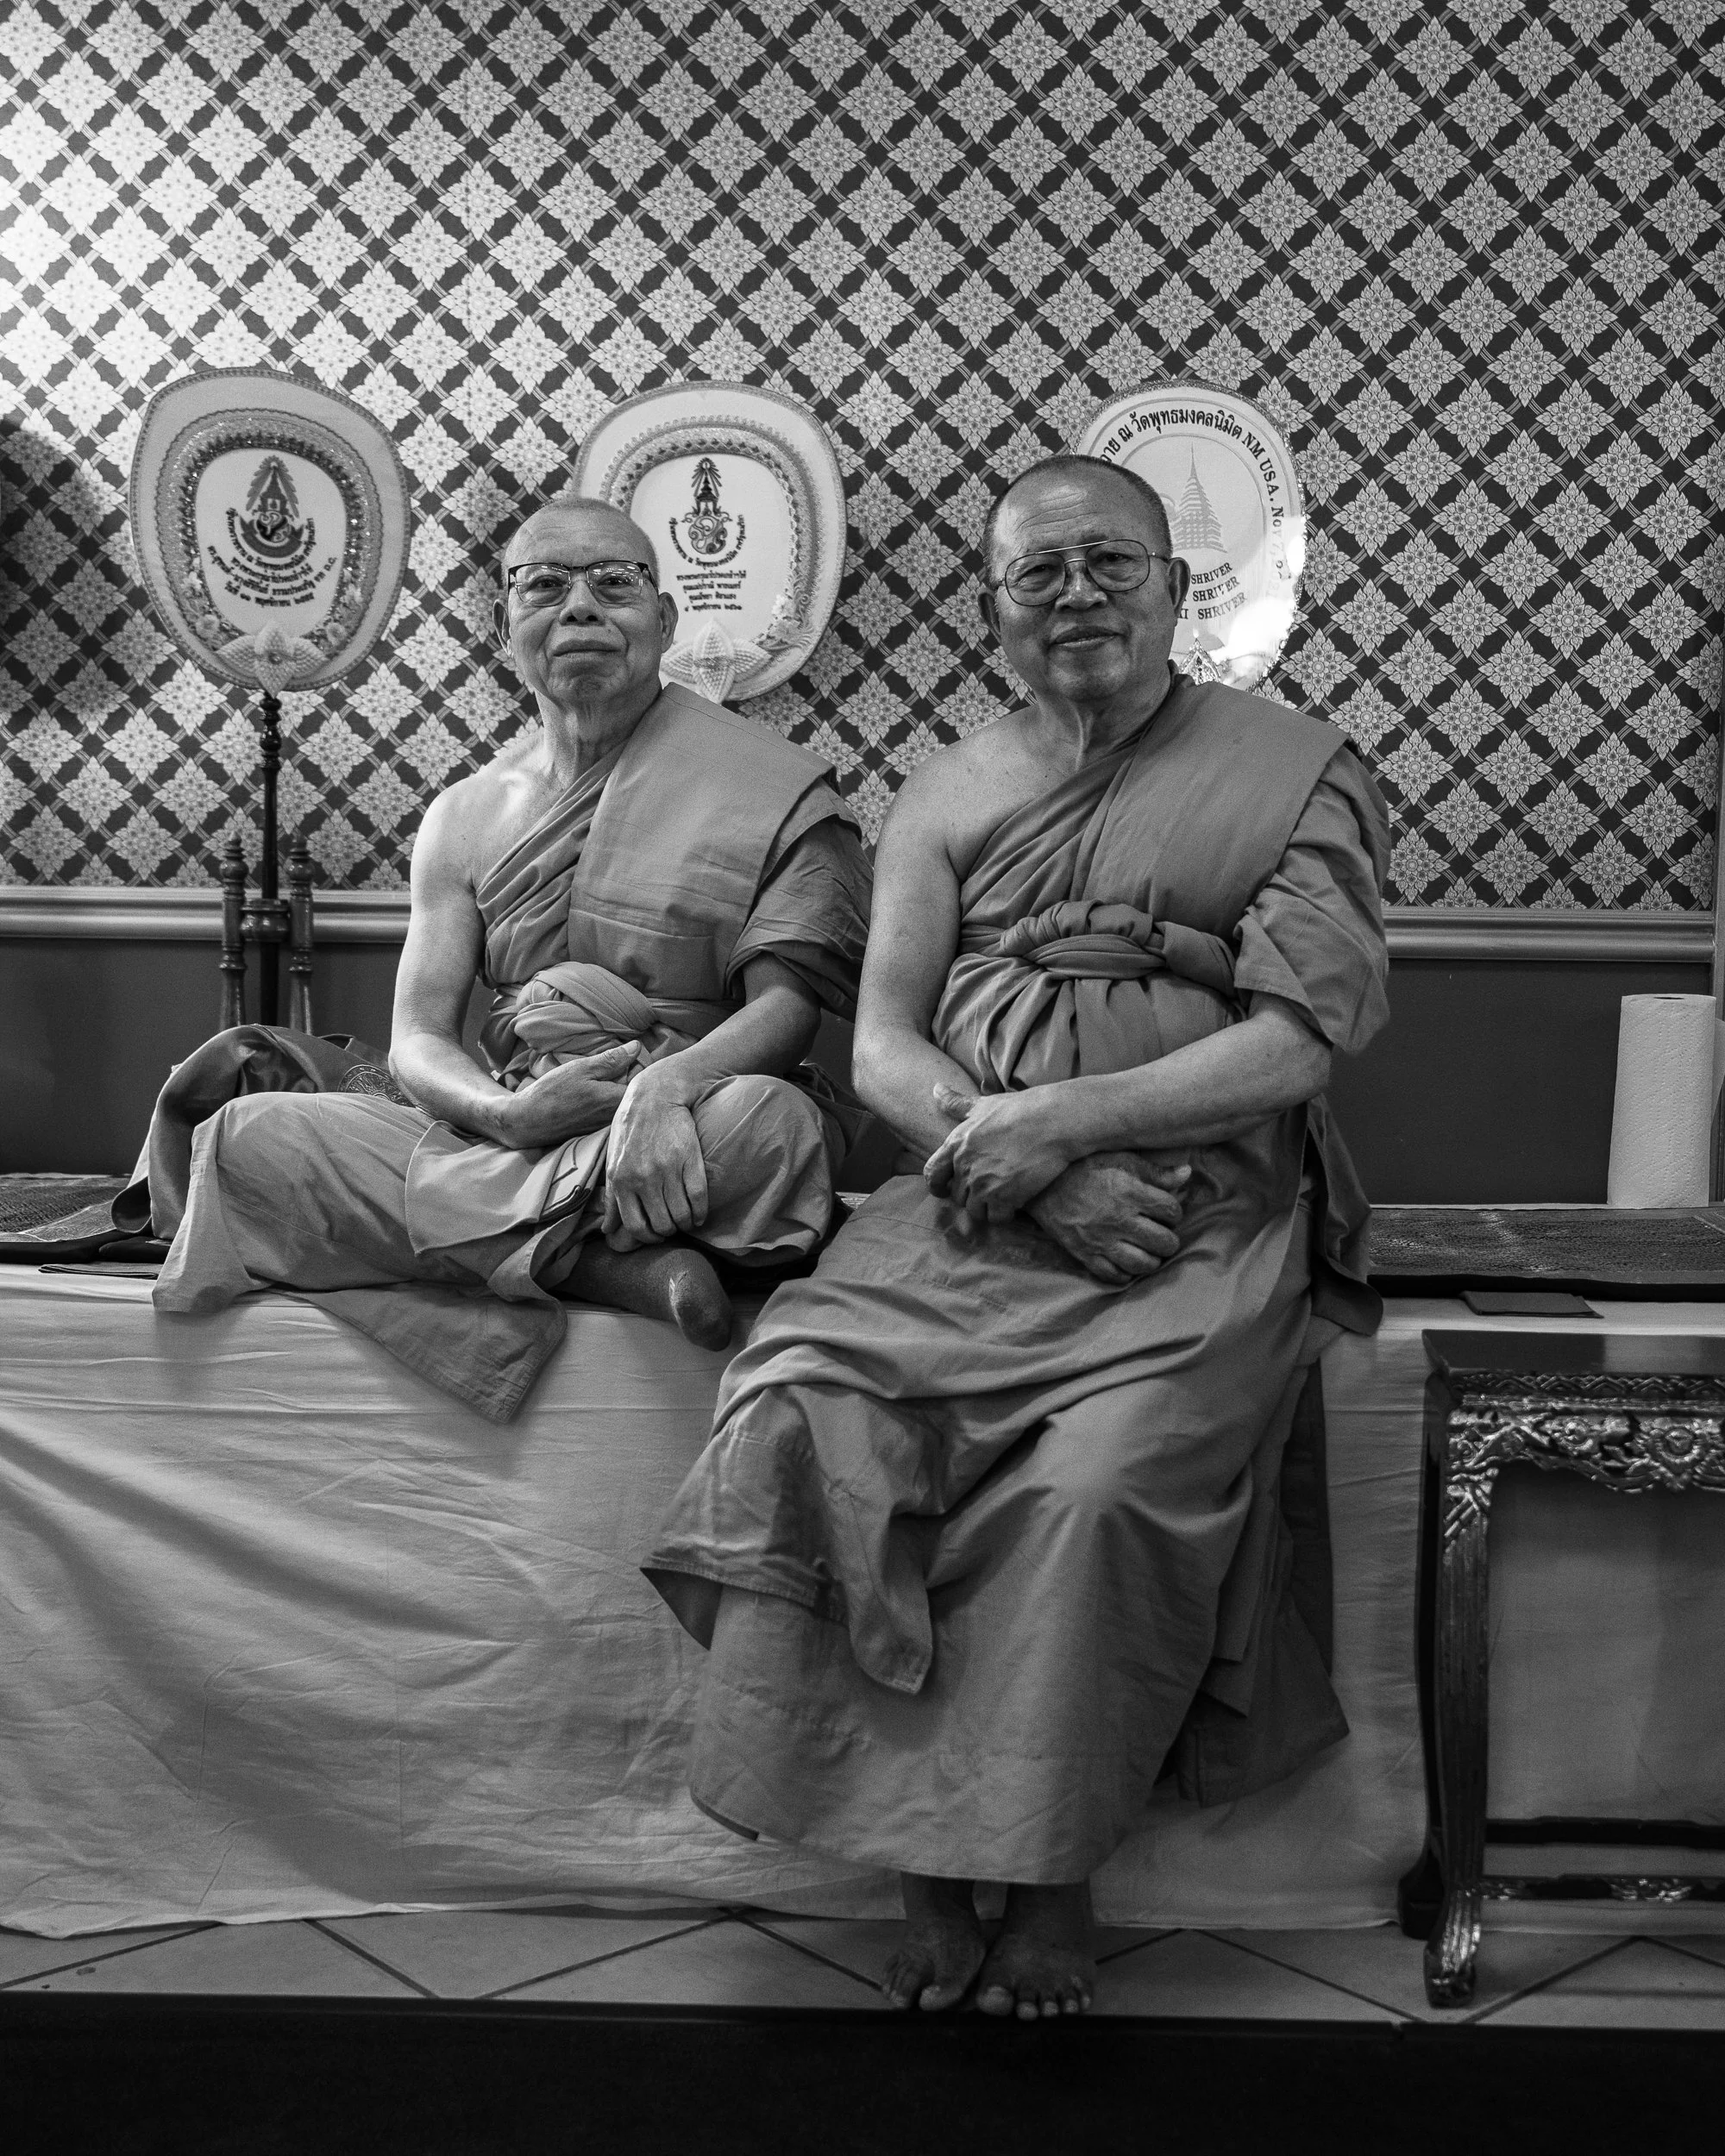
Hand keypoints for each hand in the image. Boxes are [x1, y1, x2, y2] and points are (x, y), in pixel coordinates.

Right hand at [494, 1045, 635, 1149]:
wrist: (527, 1121)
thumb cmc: (553, 1093)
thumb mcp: (582, 1069)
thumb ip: (612, 1059)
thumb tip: (636, 1047)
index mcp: (617, 1100)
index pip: (644, 1079)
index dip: (639, 1064)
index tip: (630, 1053)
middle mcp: (617, 1116)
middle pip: (635, 1091)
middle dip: (630, 1075)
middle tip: (616, 1062)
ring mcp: (608, 1125)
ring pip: (623, 1100)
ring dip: (619, 1086)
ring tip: (604, 1075)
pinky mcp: (598, 1130)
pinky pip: (613, 1109)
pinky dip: (609, 1097)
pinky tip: (594, 1091)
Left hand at [602, 1071, 707, 1249]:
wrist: (654, 1096)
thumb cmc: (630, 1130)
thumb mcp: (612, 1162)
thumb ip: (611, 1198)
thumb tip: (607, 1230)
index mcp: (621, 1180)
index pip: (636, 1226)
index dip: (648, 1238)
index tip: (656, 1235)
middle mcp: (643, 1178)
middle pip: (662, 1224)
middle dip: (669, 1231)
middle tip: (673, 1226)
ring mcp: (668, 1170)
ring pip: (682, 1215)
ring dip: (686, 1224)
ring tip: (687, 1220)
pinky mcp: (689, 1160)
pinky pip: (699, 1198)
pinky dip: (701, 1213)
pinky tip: (700, 1214)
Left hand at [923, 1083, 1071, 1222]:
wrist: (1053, 1121)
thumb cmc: (1020, 1109)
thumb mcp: (983, 1104)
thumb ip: (956, 1104)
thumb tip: (935, 1088)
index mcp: (956, 1144)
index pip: (932, 1174)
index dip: (936, 1185)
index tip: (944, 1190)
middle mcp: (965, 1166)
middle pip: (957, 1196)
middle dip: (970, 1195)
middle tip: (988, 1189)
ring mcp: (983, 1184)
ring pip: (975, 1210)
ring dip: (987, 1207)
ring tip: (1002, 1197)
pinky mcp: (1004, 1198)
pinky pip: (995, 1218)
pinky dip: (1004, 1214)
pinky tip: (1015, 1204)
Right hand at [1026, 1151, 1191, 1286]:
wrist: (1042, 1186)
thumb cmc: (1084, 1168)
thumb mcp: (1120, 1160)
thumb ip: (1155, 1171)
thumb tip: (1187, 1174)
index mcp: (1129, 1193)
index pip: (1172, 1210)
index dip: (1174, 1211)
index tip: (1165, 1210)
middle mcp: (1119, 1220)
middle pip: (1164, 1242)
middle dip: (1169, 1239)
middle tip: (1162, 1234)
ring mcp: (1102, 1241)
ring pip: (1143, 1264)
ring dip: (1153, 1260)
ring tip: (1150, 1252)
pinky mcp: (1086, 1255)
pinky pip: (1114, 1276)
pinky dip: (1126, 1274)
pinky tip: (1128, 1263)